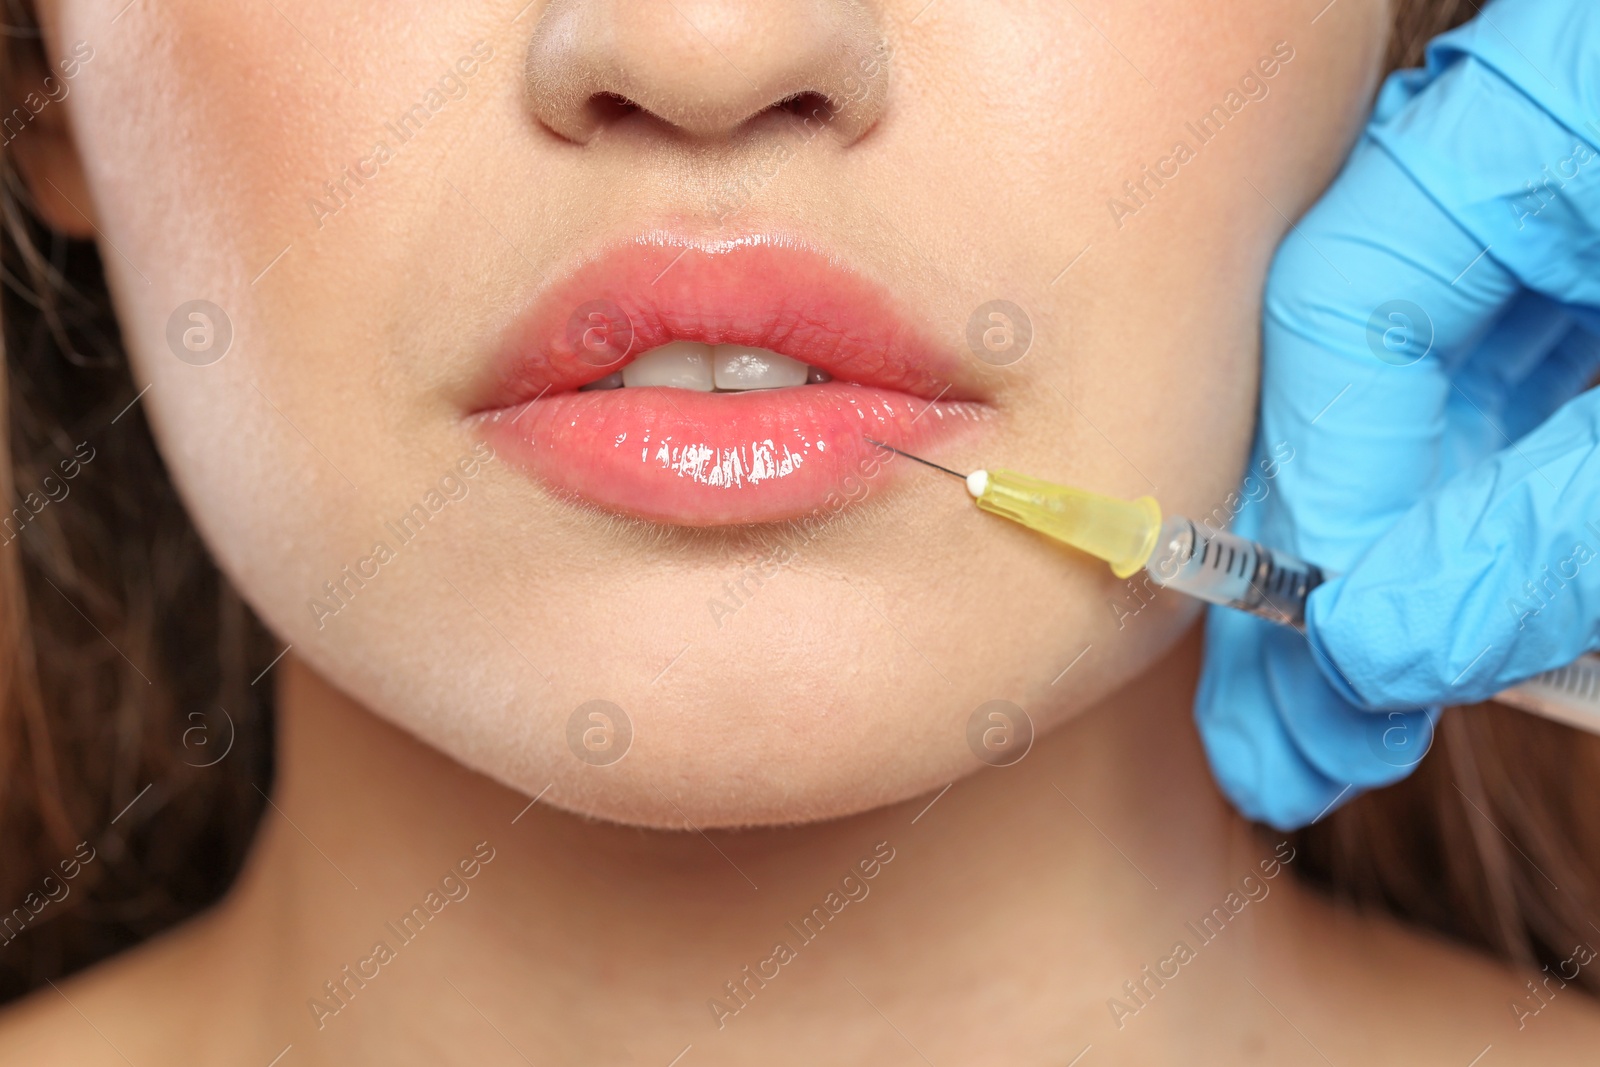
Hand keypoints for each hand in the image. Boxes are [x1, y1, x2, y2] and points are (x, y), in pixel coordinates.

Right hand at [1195, 0, 1599, 829]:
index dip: (1331, 483)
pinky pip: (1522, 397)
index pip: (1355, 293)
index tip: (1341, 638)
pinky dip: (1494, 520)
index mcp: (1563, 99)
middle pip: (1370, 360)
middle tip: (1299, 730)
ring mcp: (1585, 207)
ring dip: (1404, 567)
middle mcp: (1548, 141)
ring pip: (1437, 398)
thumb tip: (1379, 648)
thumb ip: (1553, 533)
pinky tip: (1448, 639)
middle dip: (1340, 560)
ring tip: (1354, 722)